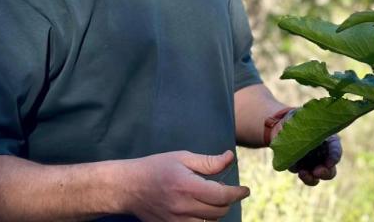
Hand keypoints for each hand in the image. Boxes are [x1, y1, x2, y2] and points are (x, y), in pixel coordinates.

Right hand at [119, 150, 249, 221]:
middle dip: (228, 201)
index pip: (222, 196)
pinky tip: (201, 210)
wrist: (128, 187)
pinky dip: (203, 221)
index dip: (238, 193)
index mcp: (187, 186)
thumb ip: (209, 162)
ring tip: (212, 200)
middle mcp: (182, 207)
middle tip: (225, 191)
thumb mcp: (182, 158)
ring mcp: (175, 221)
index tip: (245, 190)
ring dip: (216, 213)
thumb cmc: (156, 168)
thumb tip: (230, 158)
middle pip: (219, 212)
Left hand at [274, 111, 341, 185]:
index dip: (334, 157)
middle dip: (326, 173)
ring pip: (318, 177)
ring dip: (312, 178)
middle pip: (331, 169)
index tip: (330, 162)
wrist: (280, 127)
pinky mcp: (301, 168)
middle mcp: (323, 154)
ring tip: (303, 173)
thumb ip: (304, 126)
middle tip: (318, 171)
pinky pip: (304, 176)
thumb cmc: (295, 118)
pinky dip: (301, 174)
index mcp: (328, 139)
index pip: (336, 150)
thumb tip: (306, 135)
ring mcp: (312, 163)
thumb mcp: (300, 117)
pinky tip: (296, 168)